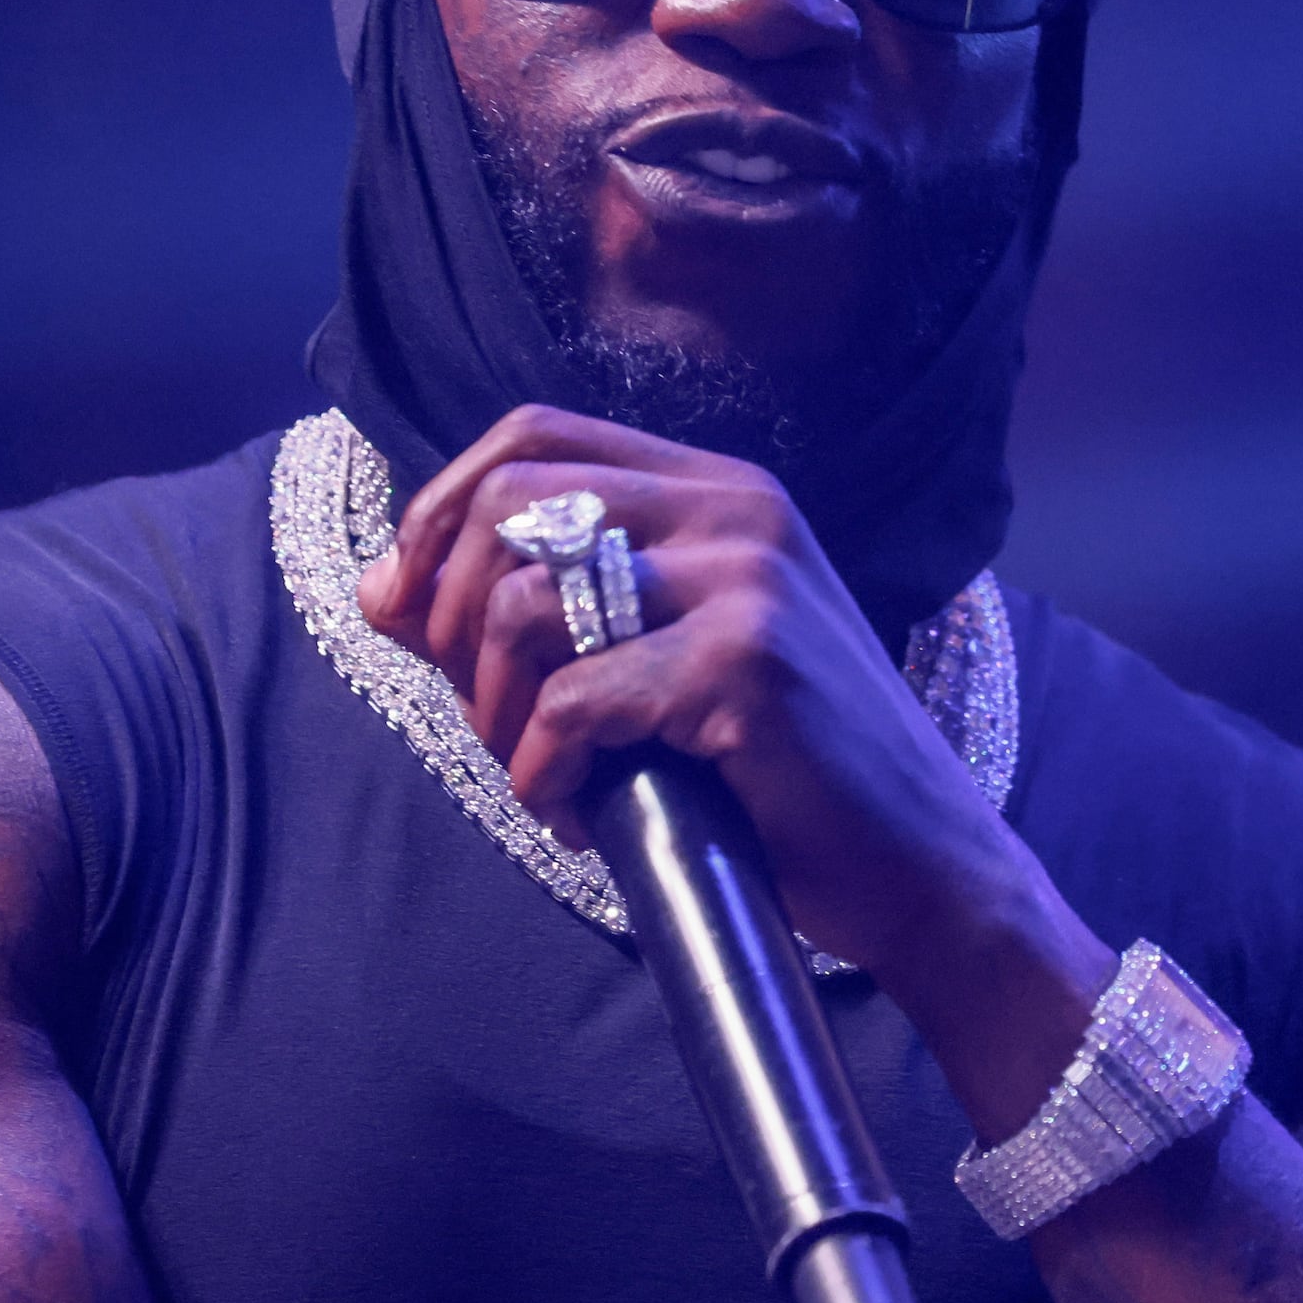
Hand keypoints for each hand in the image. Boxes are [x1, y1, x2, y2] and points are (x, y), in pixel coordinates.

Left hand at [352, 403, 1073, 996]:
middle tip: (482, 716)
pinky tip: (583, 817)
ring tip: (541, 773)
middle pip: (508, 506)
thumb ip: (532, 613)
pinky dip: (544, 776)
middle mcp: (735, 508)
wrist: (923, 865)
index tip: (407, 608)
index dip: (440, 510)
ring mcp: (746, 579)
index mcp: (714, 488)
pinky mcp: (746, 665)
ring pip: (521, 605)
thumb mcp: (657, 661)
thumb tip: (379, 592)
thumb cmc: (780, 770)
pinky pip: (572, 706)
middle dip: (449, 620)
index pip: (533, 437)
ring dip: (493, 714)